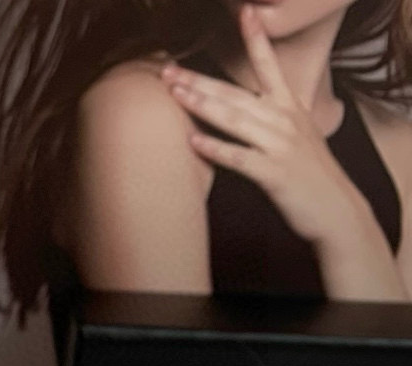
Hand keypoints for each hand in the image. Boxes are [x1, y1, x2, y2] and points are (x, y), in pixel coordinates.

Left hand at [161, 4, 372, 250]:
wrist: (334, 208)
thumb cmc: (307, 175)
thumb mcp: (294, 137)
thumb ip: (268, 120)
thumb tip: (239, 111)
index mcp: (288, 107)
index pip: (269, 66)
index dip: (256, 38)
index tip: (245, 12)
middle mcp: (284, 120)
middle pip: (236, 93)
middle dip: (200, 80)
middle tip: (168, 71)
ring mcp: (280, 145)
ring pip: (235, 119)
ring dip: (203, 105)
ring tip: (175, 95)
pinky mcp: (274, 172)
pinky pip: (239, 158)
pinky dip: (216, 149)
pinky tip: (193, 141)